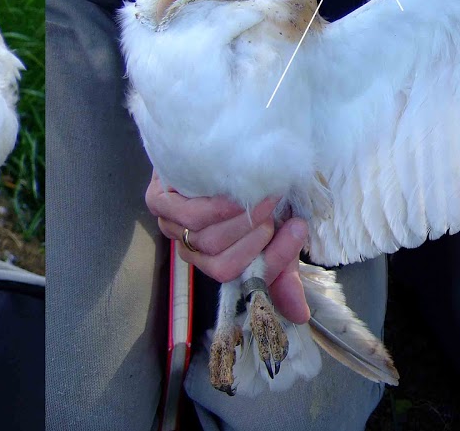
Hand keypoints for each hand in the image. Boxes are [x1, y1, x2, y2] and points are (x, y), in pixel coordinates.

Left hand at [145, 171, 310, 323]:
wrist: (218, 144)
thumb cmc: (246, 191)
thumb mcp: (271, 230)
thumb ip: (281, 269)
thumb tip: (301, 316)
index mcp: (216, 260)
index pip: (240, 278)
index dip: (273, 260)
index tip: (299, 229)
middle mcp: (192, 249)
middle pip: (223, 264)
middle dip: (257, 238)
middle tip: (275, 208)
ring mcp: (173, 226)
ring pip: (208, 240)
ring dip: (240, 219)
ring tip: (261, 195)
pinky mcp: (158, 202)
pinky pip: (187, 216)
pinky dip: (215, 207)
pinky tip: (234, 192)